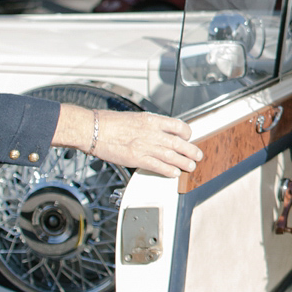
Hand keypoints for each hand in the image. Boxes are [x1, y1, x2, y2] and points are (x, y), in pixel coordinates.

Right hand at [53, 104, 202, 178]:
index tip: (187, 137)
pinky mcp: (136, 159)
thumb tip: (159, 132)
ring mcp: (145, 146)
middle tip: (197, 155)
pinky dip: (169, 170)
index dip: (186, 133)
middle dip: (191, 150)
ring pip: (171, 156)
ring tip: (191, 167)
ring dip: (184, 162)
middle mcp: (151, 132)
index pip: (178, 125)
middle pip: (178, 142)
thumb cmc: (109, 122)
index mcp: (151, 120)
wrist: (93, 129)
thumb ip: (149, 125)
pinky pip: (157, 166)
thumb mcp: (134, 117)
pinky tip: (175, 173)